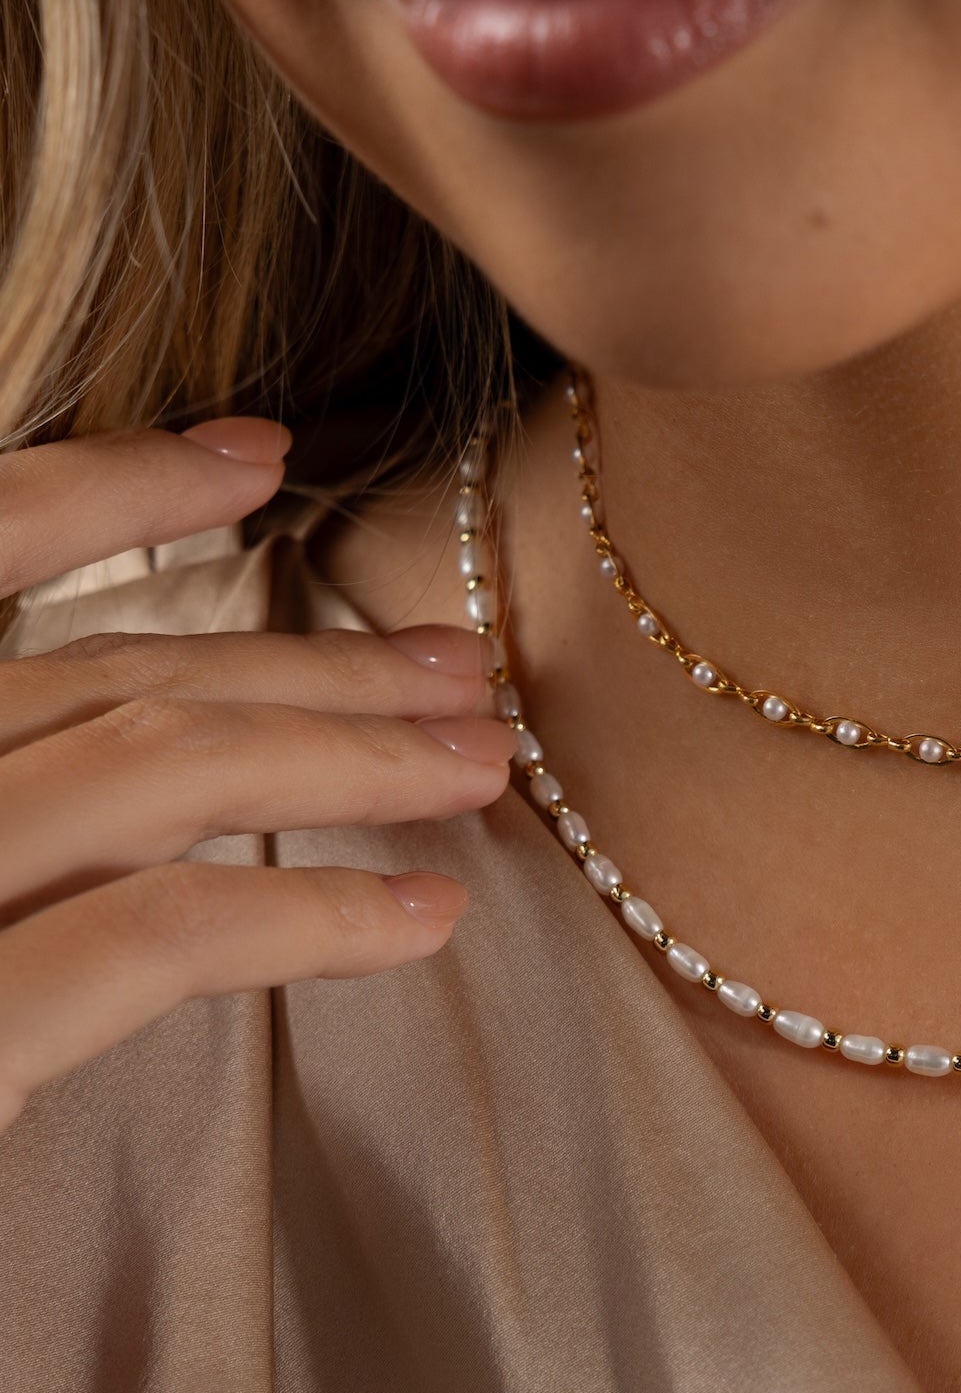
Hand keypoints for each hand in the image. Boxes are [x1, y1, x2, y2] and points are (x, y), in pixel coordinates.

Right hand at [0, 419, 514, 1131]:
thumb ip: (11, 817)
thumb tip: (118, 769)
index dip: (107, 492)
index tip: (258, 457)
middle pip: (94, 676)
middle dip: (299, 656)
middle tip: (458, 663)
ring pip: (144, 767)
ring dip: (343, 752)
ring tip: (482, 763)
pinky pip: (147, 936)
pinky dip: (305, 915)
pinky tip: (421, 920)